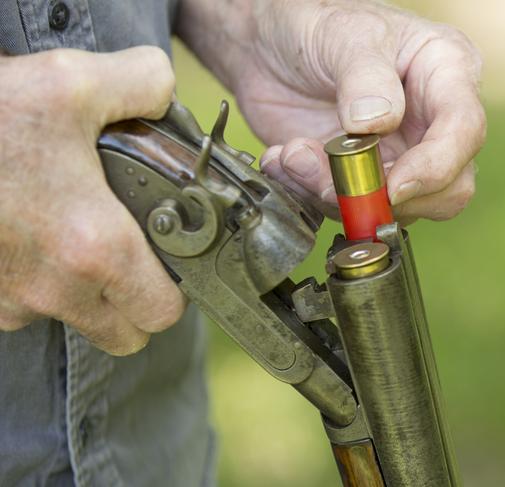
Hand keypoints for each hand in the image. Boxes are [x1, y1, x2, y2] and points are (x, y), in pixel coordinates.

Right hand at [0, 47, 184, 354]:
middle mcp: (54, 289)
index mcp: (95, 248)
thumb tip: (165, 94)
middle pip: (124, 334)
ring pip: (74, 321)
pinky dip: (38, 284)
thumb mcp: (72, 80)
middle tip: (135, 257)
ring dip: (86, 294)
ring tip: (79, 236)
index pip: (162, 312)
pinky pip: (24, 308)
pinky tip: (35, 236)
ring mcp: (10, 300)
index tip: (171, 263)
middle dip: (136, 304)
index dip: (175, 291)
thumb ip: (143, 83)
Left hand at [178, 0, 484, 222]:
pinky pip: (350, 210)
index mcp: (446, 74)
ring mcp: (397, 156)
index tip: (392, 187)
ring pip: (395, 210)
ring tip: (293, 154)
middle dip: (388, 197)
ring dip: (337, 196)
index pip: (464, 132)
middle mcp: (431, 123)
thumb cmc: (318, 24)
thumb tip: (378, 124)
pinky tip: (286, 159)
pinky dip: (311, 195)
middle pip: (448, 188)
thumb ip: (364, 78)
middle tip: (334, 178)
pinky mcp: (362, 179)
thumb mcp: (344, 36)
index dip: (434, 168)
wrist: (269, 47)